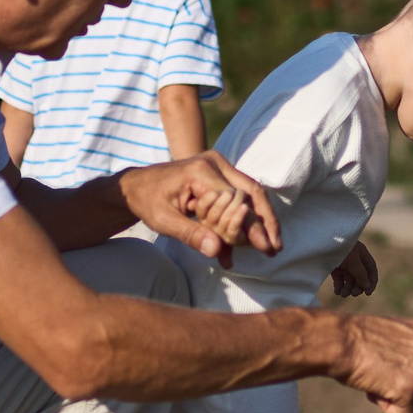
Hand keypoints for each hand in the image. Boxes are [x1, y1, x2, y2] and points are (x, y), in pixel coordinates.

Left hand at [118, 152, 281, 265]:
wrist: (136, 185)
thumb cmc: (146, 201)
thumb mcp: (163, 220)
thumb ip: (190, 234)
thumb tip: (216, 250)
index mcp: (201, 171)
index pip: (237, 200)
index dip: (253, 225)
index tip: (266, 247)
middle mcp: (215, 162)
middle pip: (252, 191)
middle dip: (266, 220)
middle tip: (275, 247)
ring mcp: (218, 165)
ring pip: (250, 192)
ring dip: (259, 218)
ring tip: (269, 244)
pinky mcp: (218, 172)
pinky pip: (239, 194)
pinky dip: (245, 215)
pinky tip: (247, 239)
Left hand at [328, 239, 378, 298]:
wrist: (319, 243)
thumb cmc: (338, 248)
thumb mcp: (352, 260)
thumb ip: (361, 273)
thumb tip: (367, 286)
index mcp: (362, 254)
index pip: (371, 270)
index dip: (371, 282)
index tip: (368, 293)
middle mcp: (354, 260)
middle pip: (361, 278)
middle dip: (358, 287)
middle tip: (353, 293)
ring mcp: (344, 265)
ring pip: (350, 281)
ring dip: (348, 289)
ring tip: (343, 294)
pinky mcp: (335, 270)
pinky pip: (339, 281)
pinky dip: (339, 287)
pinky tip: (337, 292)